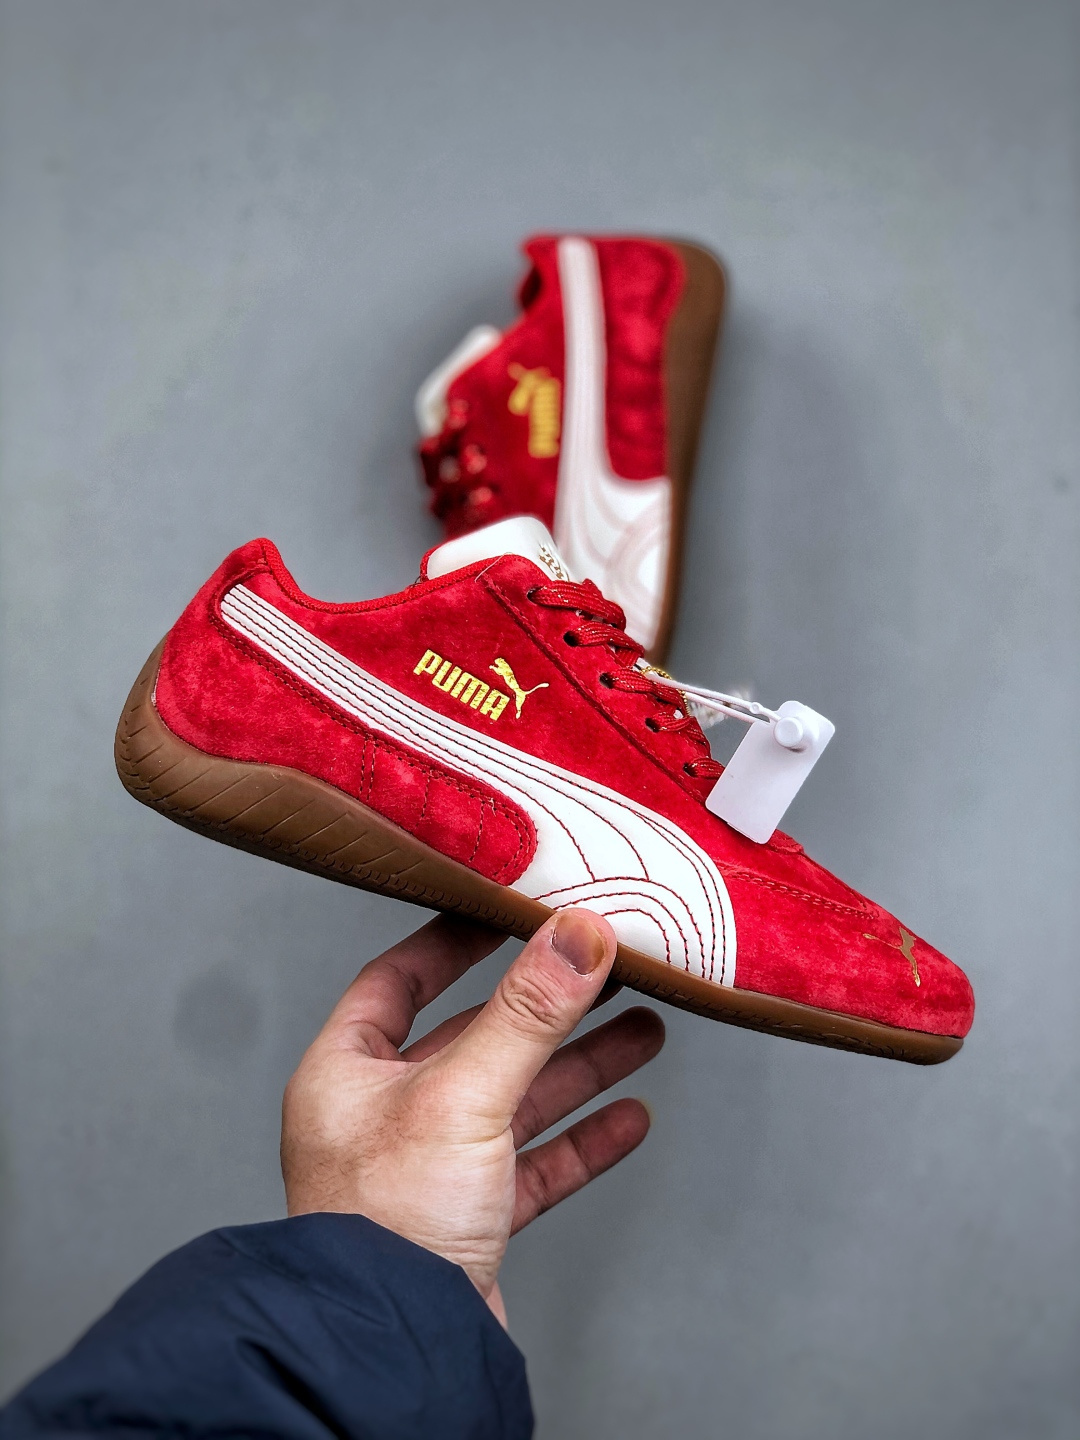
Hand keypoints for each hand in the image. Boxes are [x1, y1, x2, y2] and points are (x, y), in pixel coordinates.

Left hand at [281, 908, 663, 1322]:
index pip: (398, 980)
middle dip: (546, 1006)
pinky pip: (536, 1166)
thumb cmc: (384, 1230)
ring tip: (644, 1031)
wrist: (392, 1356)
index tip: (507, 909)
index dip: (453, 941)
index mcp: (348, 1074)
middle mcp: (384, 1117)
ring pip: (516, 1100)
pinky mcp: (470, 1222)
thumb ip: (527, 1015)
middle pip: (476, 1038)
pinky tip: (629, 1119)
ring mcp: (429, 1170)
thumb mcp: (462, 1096)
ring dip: (579, 1067)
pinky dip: (583, 1140)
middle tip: (603, 967)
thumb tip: (576, 936)